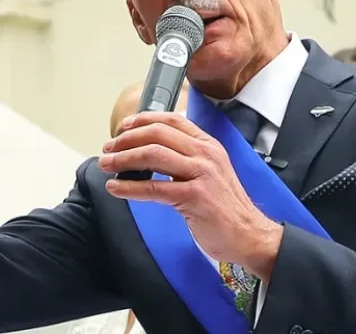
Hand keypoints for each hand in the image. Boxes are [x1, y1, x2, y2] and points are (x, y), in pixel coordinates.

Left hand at [98, 111, 281, 281]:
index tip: (124, 127)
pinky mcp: (194, 197)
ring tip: (107, 165)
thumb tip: (151, 149)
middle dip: (127, 140)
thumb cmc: (225, 206)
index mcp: (208, 144)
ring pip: (153, 155)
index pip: (171, 120)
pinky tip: (115, 188)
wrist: (249, 234)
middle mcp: (205, 154)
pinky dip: (130, 187)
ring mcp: (201, 174)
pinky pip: (154, 188)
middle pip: (157, 134)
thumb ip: (187, 157)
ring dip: (123, 159)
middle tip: (108, 148)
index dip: (143, 120)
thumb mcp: (211, 171)